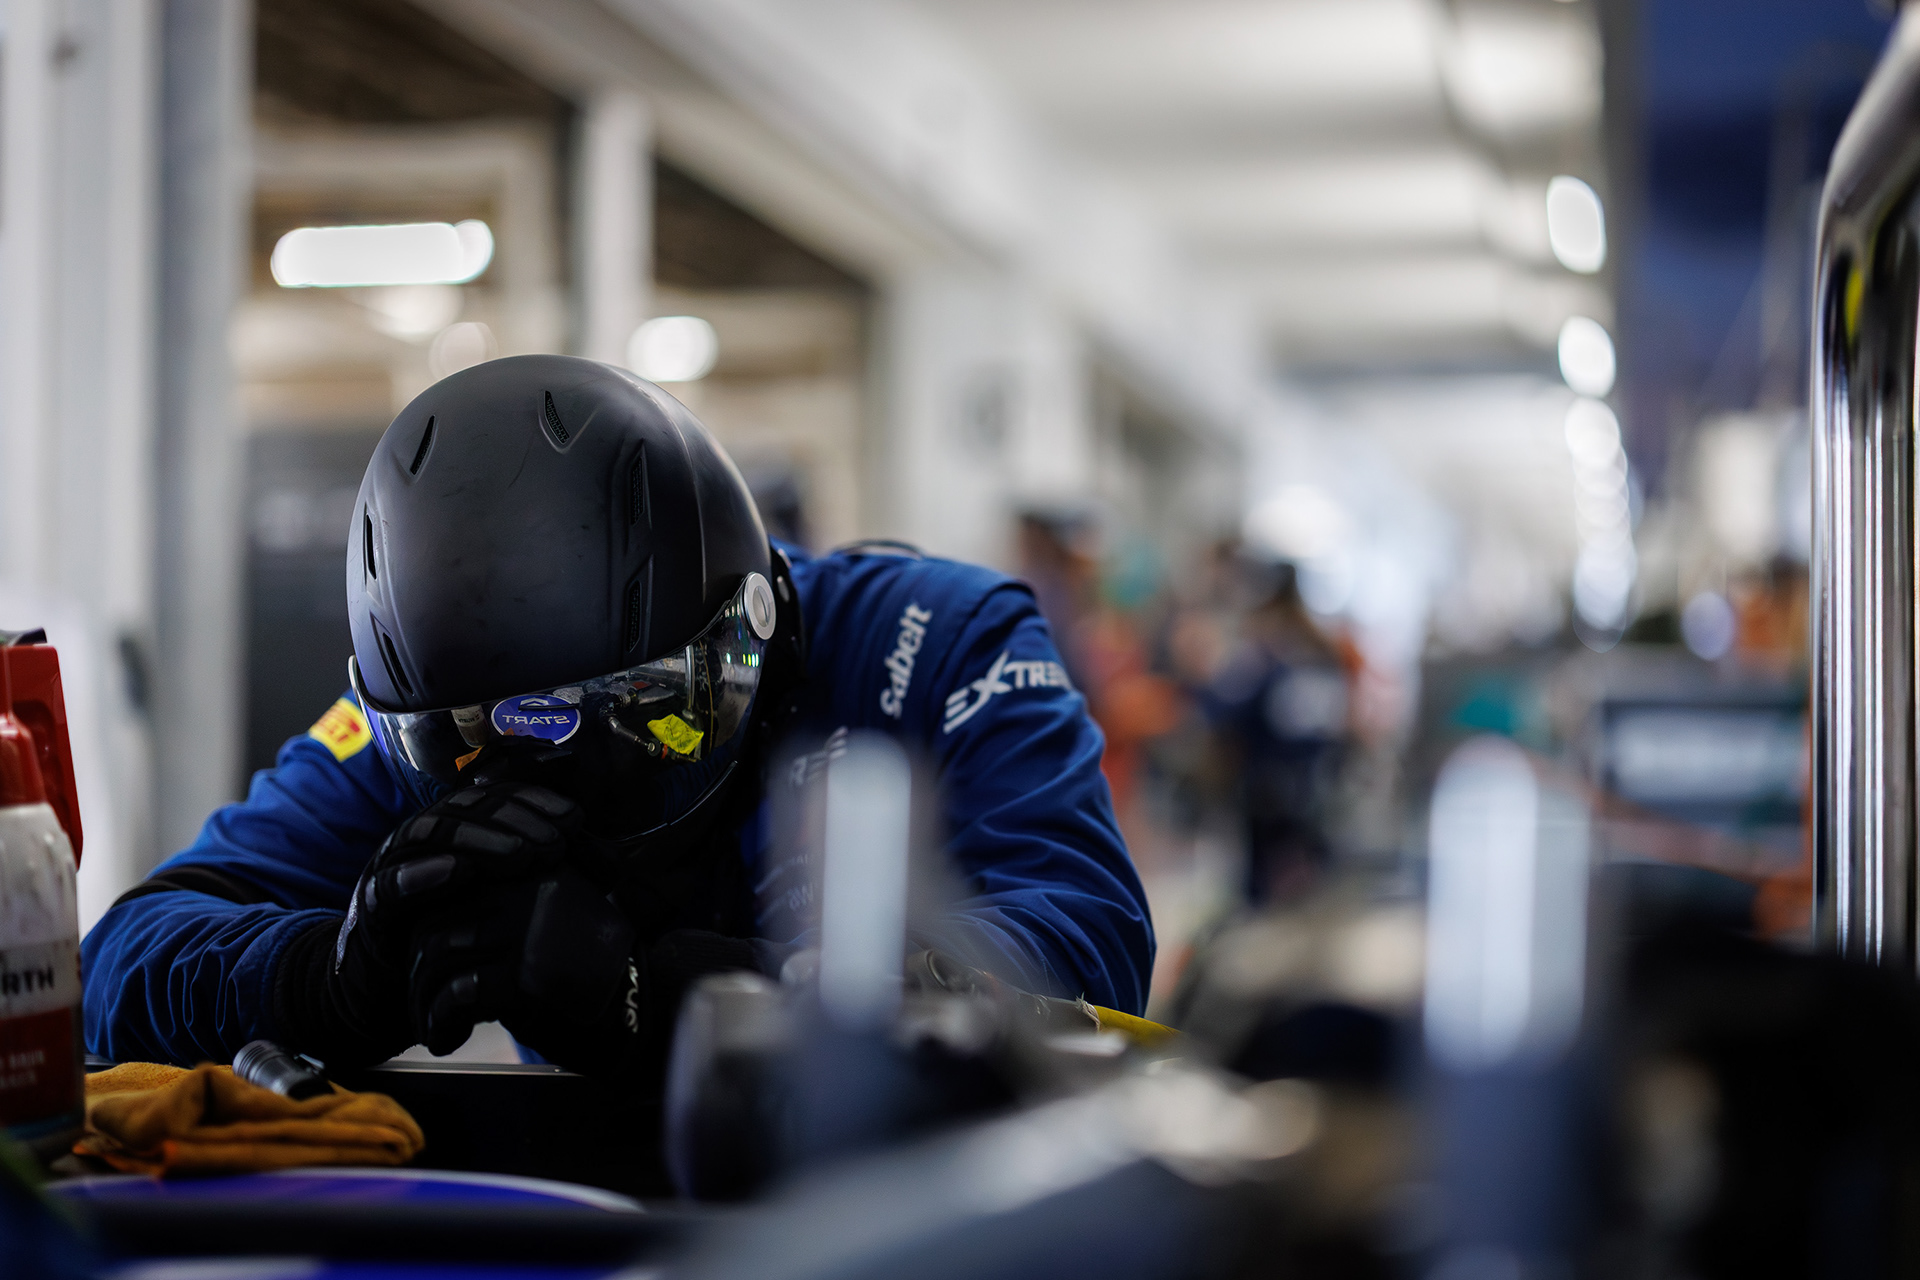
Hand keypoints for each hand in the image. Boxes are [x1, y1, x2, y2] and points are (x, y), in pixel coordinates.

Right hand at [272, 782, 578, 1066]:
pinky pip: (389, 884)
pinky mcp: (371, 906)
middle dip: (514, 821)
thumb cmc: (459, 937)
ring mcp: (393, 867)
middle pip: (467, 809)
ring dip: (476, 840)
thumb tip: (605, 860)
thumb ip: (542, 874)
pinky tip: (456, 871)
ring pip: (430, 834)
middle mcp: (423, 839)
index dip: (535, 802)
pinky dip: (420, 874)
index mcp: (456, 830)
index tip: (574, 818)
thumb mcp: (505, 900)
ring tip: (518, 854)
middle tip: (554, 841)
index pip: (495, 799)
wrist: (395, 991)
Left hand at [406, 866, 639, 1070]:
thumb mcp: (549, 923)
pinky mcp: (527, 977)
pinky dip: (440, 1023)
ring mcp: (528, 930)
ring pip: (438, 958)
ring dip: (424, 1001)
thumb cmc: (588, 975)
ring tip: (434, 1026)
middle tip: (425, 1004)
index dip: (426, 933)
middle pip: (436, 923)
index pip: (452, 888)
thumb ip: (502, 912)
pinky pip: (457, 995)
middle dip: (418, 972)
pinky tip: (447, 1040)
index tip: (429, 969)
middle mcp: (529, 889)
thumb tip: (432, 931)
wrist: (642, 1012)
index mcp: (533, 870)